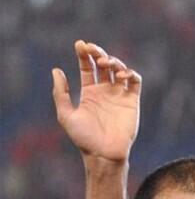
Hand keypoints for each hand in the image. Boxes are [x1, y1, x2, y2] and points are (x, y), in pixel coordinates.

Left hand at [52, 40, 141, 162]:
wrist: (103, 154)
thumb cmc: (84, 138)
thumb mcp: (66, 115)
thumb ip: (60, 93)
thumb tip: (56, 70)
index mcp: (89, 93)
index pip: (87, 68)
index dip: (84, 54)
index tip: (80, 45)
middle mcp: (105, 92)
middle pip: (103, 65)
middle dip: (98, 53)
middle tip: (92, 50)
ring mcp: (119, 96)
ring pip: (119, 70)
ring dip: (113, 61)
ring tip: (105, 63)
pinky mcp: (132, 102)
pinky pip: (135, 82)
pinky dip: (130, 74)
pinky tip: (119, 75)